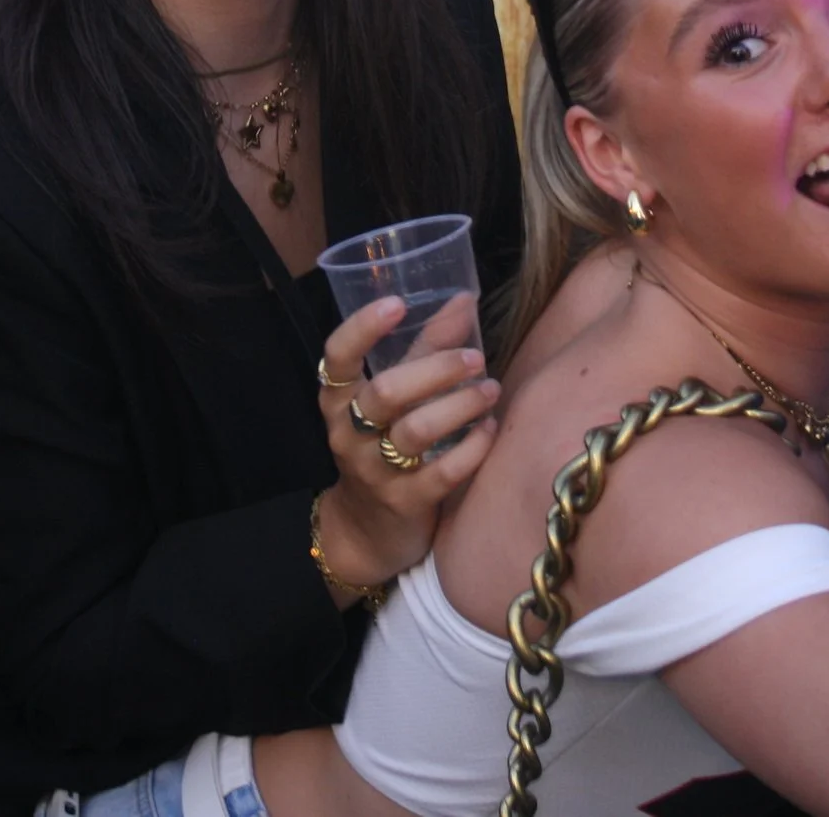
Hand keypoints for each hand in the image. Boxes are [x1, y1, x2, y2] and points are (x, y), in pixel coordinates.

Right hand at [314, 296, 499, 594]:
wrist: (366, 531)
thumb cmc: (384, 445)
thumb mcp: (395, 397)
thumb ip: (426, 348)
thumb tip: (463, 298)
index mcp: (339, 400)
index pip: (337, 356)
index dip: (362, 328)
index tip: (397, 304)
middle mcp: (349, 434)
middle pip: (386, 392)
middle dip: (435, 370)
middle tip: (475, 358)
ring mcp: (373, 472)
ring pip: (415, 432)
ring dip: (460, 406)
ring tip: (491, 390)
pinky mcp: (403, 503)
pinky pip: (440, 474)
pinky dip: (471, 448)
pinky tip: (490, 430)